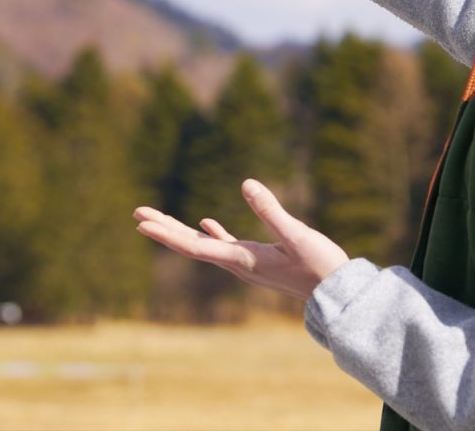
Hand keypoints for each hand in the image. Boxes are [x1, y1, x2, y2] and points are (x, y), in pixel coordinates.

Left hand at [133, 180, 349, 300]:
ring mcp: (247, 263)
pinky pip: (226, 245)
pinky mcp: (259, 259)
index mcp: (242, 260)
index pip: (195, 247)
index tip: (141, 224)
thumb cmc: (319, 264)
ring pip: (204, 245)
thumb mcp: (296, 234)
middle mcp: (238, 264)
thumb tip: (246, 182)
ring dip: (180, 231)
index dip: (167, 234)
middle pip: (191, 246)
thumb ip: (271, 210)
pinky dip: (211, 233)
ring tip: (157, 218)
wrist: (337, 292)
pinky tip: (205, 223)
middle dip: (164, 229)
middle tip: (137, 213)